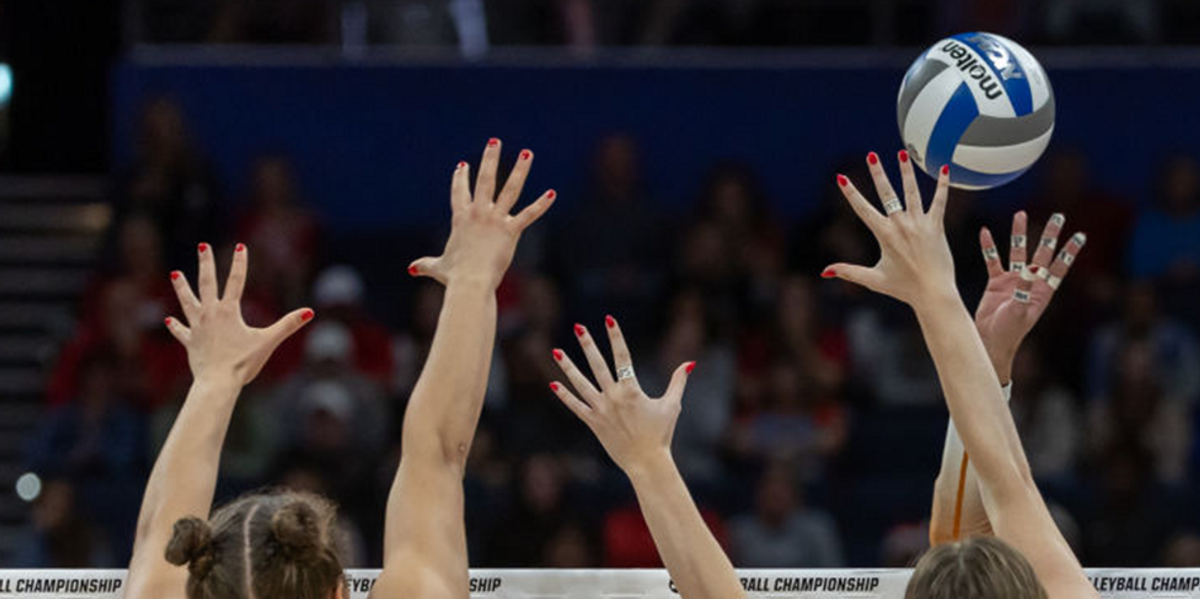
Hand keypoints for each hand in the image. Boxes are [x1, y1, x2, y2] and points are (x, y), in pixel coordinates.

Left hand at [165, 243, 313, 384]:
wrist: (217, 383)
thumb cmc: (243, 363)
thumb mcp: (268, 342)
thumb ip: (288, 325)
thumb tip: (309, 312)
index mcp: (229, 311)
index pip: (236, 281)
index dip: (240, 263)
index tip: (240, 246)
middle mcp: (210, 314)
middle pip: (207, 283)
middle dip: (206, 263)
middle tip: (203, 246)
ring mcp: (198, 327)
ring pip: (188, 302)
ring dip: (181, 287)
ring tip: (175, 273)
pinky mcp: (191, 342)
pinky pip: (181, 331)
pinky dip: (176, 325)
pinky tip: (168, 319)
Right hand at [408, 139, 555, 288]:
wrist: (469, 281)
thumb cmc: (454, 276)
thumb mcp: (437, 268)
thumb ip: (425, 265)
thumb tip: (411, 269)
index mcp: (460, 218)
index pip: (459, 192)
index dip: (460, 178)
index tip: (462, 165)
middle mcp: (478, 213)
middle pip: (485, 179)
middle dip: (490, 158)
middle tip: (494, 141)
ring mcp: (495, 220)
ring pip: (510, 188)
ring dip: (520, 169)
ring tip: (527, 153)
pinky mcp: (511, 230)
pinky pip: (529, 214)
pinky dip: (541, 204)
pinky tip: (552, 193)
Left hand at [549, 316, 694, 473]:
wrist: (646, 462)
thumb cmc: (661, 434)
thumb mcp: (672, 405)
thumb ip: (678, 382)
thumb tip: (689, 363)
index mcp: (632, 390)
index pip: (622, 356)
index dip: (616, 336)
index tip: (609, 319)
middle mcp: (613, 397)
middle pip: (597, 365)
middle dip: (588, 344)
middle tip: (578, 327)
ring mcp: (601, 410)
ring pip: (580, 383)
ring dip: (568, 366)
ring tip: (556, 351)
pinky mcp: (593, 423)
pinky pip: (575, 407)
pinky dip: (564, 395)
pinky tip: (553, 383)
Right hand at [824, 150, 955, 305]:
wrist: (933, 293)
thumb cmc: (904, 288)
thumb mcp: (873, 279)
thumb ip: (849, 272)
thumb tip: (825, 271)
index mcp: (884, 235)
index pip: (863, 209)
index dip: (850, 192)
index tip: (841, 178)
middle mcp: (901, 225)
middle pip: (887, 193)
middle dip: (878, 173)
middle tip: (872, 155)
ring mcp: (920, 224)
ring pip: (912, 191)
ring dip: (906, 171)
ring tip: (902, 153)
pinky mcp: (937, 226)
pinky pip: (940, 201)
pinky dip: (943, 185)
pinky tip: (944, 169)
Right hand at [975, 211, 1086, 382]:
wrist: (990, 341)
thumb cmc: (1009, 332)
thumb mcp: (1019, 311)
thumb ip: (1023, 290)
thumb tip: (1028, 269)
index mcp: (1042, 291)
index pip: (1059, 266)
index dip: (1070, 251)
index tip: (1080, 235)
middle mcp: (1030, 282)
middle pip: (1042, 253)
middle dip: (1050, 235)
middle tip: (1058, 216)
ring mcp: (1013, 280)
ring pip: (1017, 251)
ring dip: (1019, 233)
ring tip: (1020, 214)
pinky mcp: (996, 282)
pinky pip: (992, 260)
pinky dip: (989, 247)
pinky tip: (985, 232)